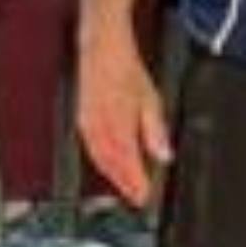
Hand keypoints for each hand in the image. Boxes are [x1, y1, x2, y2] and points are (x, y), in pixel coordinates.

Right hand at [80, 28, 169, 205]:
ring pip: (100, 159)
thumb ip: (156, 130)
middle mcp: (101, 127)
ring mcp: (88, 123)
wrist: (101, 49)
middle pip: (112, 165)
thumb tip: (164, 154)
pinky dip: (101, 161)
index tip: (145, 197)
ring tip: (125, 186)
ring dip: (112, 176)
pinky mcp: (82, 119)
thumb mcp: (150, 98)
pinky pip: (90, 147)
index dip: (136, 184)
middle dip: (124, 184)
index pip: (128, 163)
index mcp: (119, 123)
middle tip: (137, 197)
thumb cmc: (125, 68)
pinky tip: (108, 164)